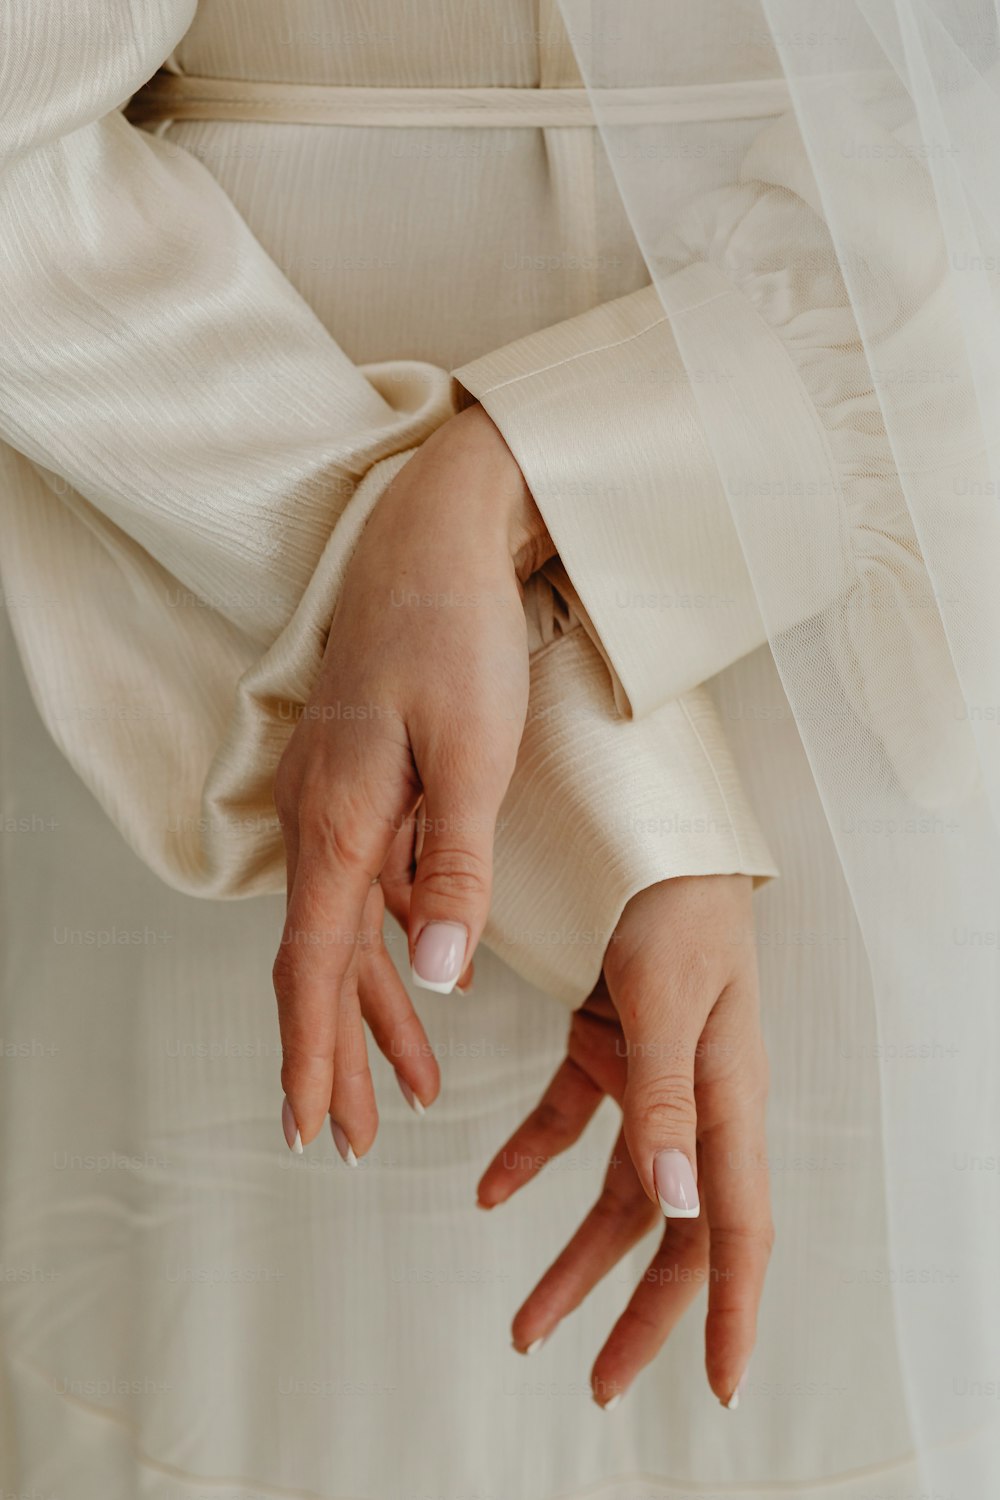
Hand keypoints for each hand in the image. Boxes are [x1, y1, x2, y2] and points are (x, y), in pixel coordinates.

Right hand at [273, 405, 552, 1147]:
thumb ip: (453, 864)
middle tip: (345, 1138)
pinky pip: (367, 884)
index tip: (307, 1128)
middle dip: (334, 1053)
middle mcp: (320, 816)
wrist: (437, 535)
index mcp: (338, 820)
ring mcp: (336, 796)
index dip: (311, 1053)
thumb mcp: (473, 751)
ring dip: (366, 1006)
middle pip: (318, 962)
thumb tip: (436, 974)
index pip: (312, 965)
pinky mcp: (364, 777)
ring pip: (343, 928)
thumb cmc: (457, 633)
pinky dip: (391, 942)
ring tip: (399, 1085)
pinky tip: (426, 971)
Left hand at [477, 875, 771, 1409]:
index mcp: (723, 1095)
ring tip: (526, 1322)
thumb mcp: (663, 995)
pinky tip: (487, 1191)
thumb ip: (666, 1097)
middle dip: (640, 1311)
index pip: (737, 1226)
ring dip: (575, 1257)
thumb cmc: (671, 897)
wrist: (642, 820)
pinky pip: (570, 1120)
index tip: (721, 1387)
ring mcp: (648, 1072)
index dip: (733, 1312)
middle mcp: (693, 1097)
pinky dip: (529, 1160)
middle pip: (677, 1230)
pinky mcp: (604, 1043)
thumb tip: (679, 1206)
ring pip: (620, 1191)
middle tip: (598, 1385)